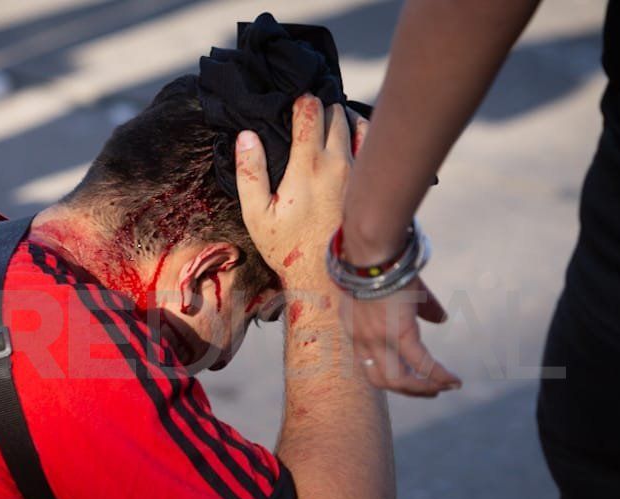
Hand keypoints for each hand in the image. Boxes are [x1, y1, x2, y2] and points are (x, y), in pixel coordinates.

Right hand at [235, 94, 355, 289]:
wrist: (329, 278)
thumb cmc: (288, 248)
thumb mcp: (256, 216)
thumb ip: (250, 173)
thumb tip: (246, 135)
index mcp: (308, 165)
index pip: (310, 111)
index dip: (301, 100)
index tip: (294, 102)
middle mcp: (339, 162)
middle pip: (335, 113)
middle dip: (322, 107)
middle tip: (310, 112)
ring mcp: (361, 172)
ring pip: (358, 124)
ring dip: (343, 118)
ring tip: (330, 121)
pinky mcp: (373, 184)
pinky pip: (373, 144)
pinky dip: (363, 133)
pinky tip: (352, 138)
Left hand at [337, 106, 458, 396]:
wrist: (370, 239)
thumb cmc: (382, 252)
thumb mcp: (399, 283)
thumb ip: (419, 304)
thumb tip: (442, 318)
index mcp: (354, 322)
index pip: (365, 359)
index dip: (385, 373)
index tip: (405, 376)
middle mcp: (361, 335)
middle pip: (378, 379)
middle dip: (405, 389)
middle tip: (428, 391)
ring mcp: (377, 337)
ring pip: (397, 380)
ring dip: (421, 388)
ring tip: (443, 386)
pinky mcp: (398, 332)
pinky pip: (420, 366)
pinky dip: (437, 377)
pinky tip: (454, 380)